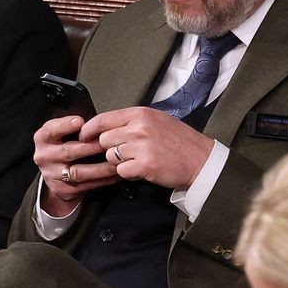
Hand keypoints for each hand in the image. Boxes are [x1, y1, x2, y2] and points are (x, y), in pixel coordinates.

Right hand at [34, 115, 120, 215]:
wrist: (56, 176)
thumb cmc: (65, 147)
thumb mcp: (63, 134)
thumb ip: (77, 129)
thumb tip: (99, 121)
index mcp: (43, 139)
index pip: (50, 130)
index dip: (65, 125)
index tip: (80, 121)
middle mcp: (44, 156)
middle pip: (68, 151)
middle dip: (90, 147)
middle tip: (108, 142)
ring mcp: (52, 174)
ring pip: (79, 171)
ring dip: (101, 167)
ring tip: (116, 161)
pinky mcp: (63, 189)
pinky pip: (87, 185)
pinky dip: (104, 180)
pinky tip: (116, 174)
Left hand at [82, 107, 214, 190]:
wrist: (202, 160)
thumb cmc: (182, 142)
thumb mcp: (159, 120)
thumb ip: (133, 121)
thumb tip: (107, 126)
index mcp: (141, 114)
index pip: (102, 119)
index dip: (89, 130)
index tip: (85, 136)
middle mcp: (139, 128)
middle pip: (104, 140)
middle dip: (111, 149)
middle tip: (127, 153)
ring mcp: (141, 147)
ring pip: (111, 157)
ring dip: (121, 162)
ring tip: (139, 161)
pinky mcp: (144, 165)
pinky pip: (121, 171)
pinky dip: (129, 174)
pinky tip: (143, 170)